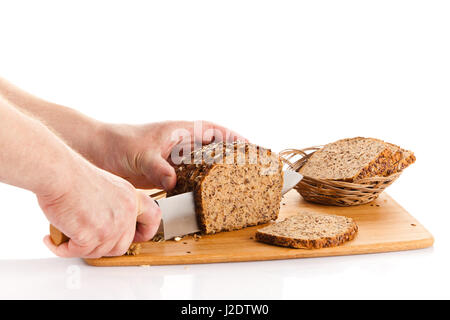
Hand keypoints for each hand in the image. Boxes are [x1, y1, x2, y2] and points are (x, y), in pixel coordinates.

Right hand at [40, 158, 160, 257]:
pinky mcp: (92, 236)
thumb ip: (113, 205)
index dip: (145, 231)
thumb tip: (105, 223)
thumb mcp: (106, 186)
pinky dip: (62, 249)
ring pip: (100, 252)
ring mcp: (111, 226)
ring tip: (66, 235)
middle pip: (123, 245)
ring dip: (81, 248)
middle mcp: (125, 212)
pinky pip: (77, 252)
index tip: (135, 237)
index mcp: (130, 197)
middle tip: (87, 242)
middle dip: (104, 247)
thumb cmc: (73, 175)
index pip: (153, 218)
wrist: (59, 173)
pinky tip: (53, 239)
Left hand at [95, 121, 246, 189]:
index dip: (233, 136)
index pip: (213, 130)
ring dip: (215, 171)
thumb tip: (173, 182)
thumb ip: (158, 168)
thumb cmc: (119, 143)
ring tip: (232, 183)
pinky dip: (198, 184)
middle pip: (212, 147)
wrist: (99, 152)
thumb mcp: (141, 155)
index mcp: (179, 131)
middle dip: (230, 155)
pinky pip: (189, 177)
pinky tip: (205, 194)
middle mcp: (180, 143)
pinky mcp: (166, 172)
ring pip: (202, 163)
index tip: (250, 145)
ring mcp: (174, 158)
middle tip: (247, 168)